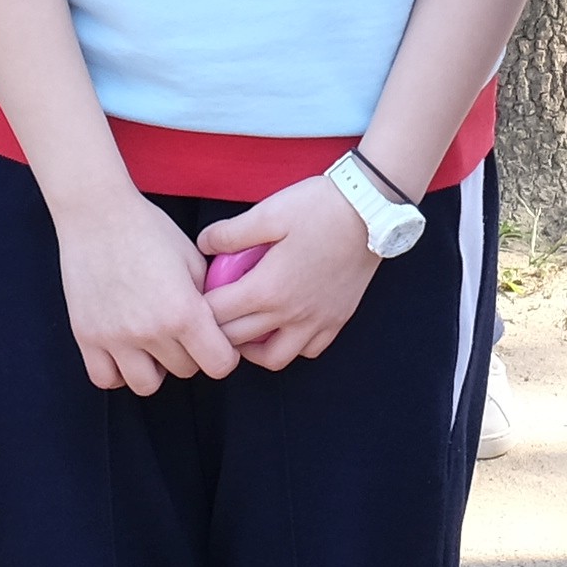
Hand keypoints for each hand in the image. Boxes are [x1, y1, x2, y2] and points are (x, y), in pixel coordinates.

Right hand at [55, 186, 241, 394]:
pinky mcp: (86, 336)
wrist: (99, 214)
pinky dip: (119, 371)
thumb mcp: (193, 259)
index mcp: (183, 311)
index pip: (219, 365)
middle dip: (191, 354)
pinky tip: (126, 350)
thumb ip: (209, 297)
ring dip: (156, 368)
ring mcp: (115, 338)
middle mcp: (150, 331)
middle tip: (184, 331)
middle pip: (186, 371)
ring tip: (155, 344)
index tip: (219, 342)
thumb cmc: (149, 230)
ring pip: (147, 385)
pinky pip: (106, 378)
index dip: (225, 355)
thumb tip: (221, 322)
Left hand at [197, 173, 379, 369]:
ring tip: (245, 327)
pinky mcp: (337, 319)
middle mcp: (290, 313)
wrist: (371, 209)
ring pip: (273, 358)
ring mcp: (316, 321)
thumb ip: (230, 233)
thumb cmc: (320, 208)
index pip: (216, 315)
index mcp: (267, 288)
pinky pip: (308, 350)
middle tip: (211, 311)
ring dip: (251, 349)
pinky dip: (291, 346)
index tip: (194, 295)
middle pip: (237, 340)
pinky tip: (284, 326)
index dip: (197, 307)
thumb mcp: (268, 212)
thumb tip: (204, 244)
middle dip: (215, 330)